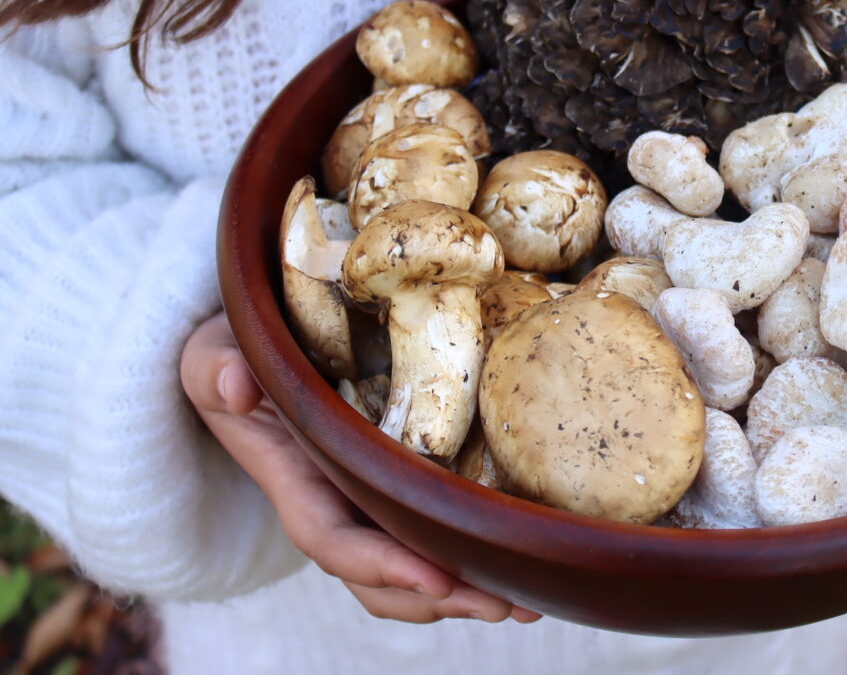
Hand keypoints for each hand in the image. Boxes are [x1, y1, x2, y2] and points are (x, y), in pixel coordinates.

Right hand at [180, 314, 542, 624]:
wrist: (250, 352)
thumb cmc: (232, 353)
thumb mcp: (209, 353)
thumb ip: (215, 368)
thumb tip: (236, 384)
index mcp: (295, 478)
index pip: (332, 538)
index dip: (381, 564)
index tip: (436, 578)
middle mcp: (334, 501)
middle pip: (382, 572)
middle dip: (441, 595)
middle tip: (506, 602)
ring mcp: (366, 499)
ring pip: (412, 565)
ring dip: (466, 590)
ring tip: (529, 599)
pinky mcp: (400, 483)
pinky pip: (432, 532)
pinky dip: (473, 554)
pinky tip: (526, 558)